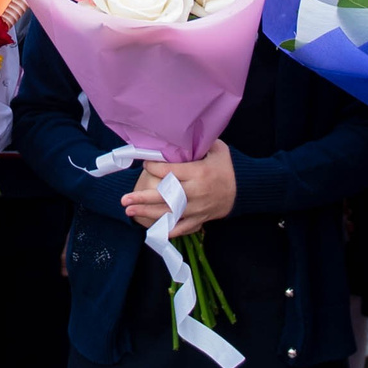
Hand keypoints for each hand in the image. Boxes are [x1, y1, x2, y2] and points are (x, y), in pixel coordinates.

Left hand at [121, 141, 237, 236]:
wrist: (243, 189)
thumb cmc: (226, 166)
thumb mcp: (217, 149)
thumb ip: (198, 144)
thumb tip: (177, 135)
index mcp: (199, 173)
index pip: (172, 171)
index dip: (155, 167)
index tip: (144, 164)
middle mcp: (196, 192)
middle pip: (166, 196)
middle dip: (143, 198)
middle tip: (124, 199)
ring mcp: (198, 208)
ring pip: (170, 213)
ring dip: (148, 213)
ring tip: (129, 210)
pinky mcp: (200, 219)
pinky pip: (182, 227)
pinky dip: (168, 230)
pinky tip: (152, 232)